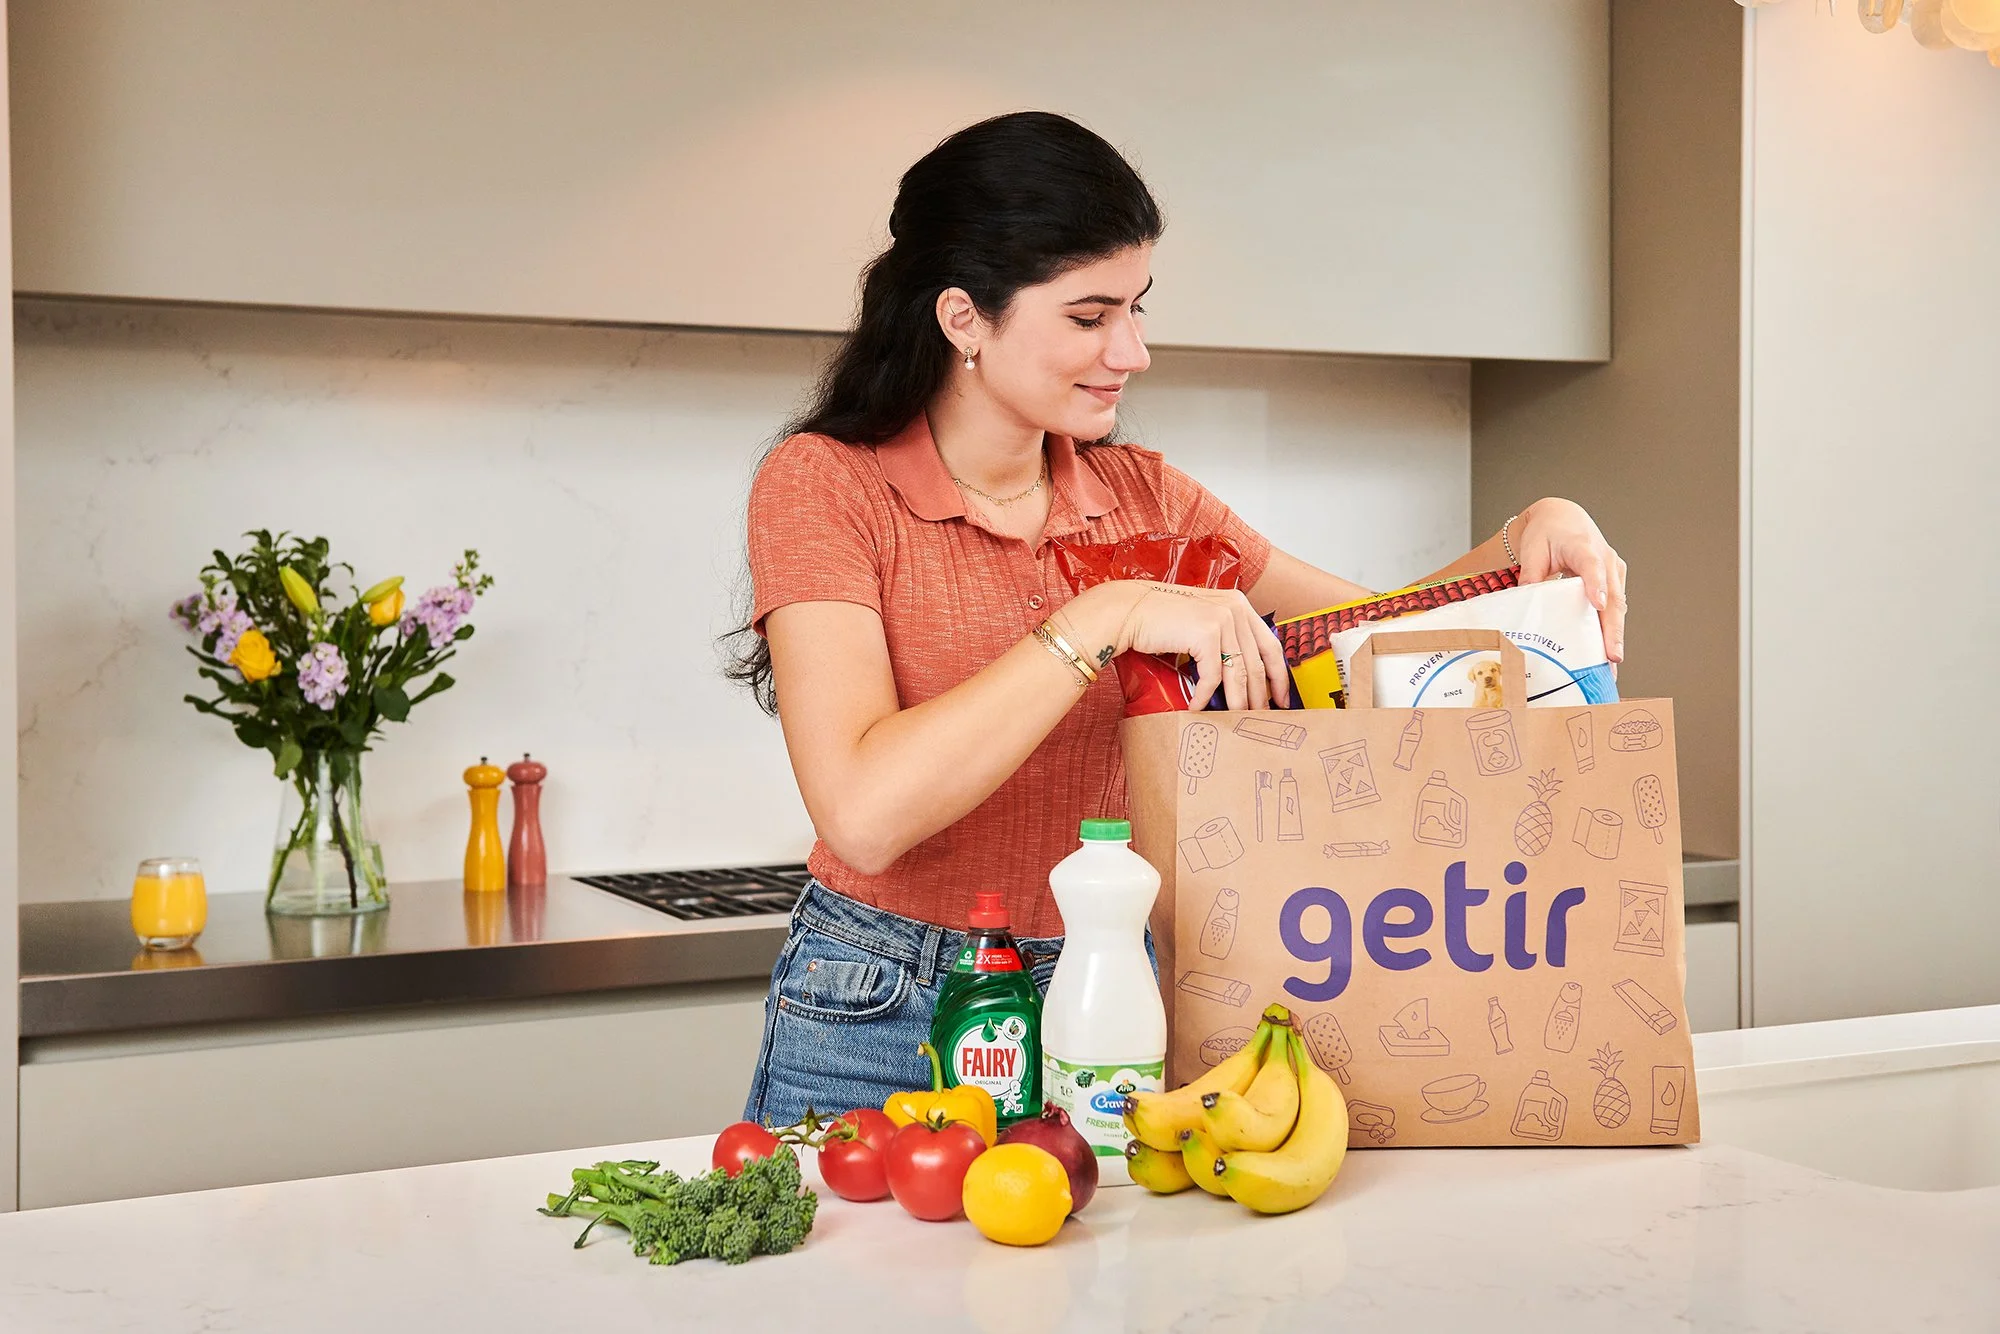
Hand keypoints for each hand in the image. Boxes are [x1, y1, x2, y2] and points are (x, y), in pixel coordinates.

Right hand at [1061, 581, 1291, 710]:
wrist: (1128, 611)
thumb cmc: (1160, 621)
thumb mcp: (1201, 623)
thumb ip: (1223, 638)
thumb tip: (1241, 677)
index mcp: (1239, 604)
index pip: (1271, 645)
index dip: (1279, 677)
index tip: (1281, 699)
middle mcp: (1235, 608)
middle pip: (1257, 663)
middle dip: (1258, 696)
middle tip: (1257, 718)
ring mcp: (1222, 619)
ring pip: (1238, 674)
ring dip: (1235, 702)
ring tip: (1232, 720)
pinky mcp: (1205, 633)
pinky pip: (1212, 676)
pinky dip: (1204, 696)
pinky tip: (1196, 708)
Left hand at [1511, 499, 1626, 663]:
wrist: (1564, 517)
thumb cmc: (1547, 533)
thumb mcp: (1532, 549)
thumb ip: (1530, 574)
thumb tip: (1525, 603)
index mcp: (1583, 546)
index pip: (1591, 565)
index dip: (1596, 584)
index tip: (1599, 604)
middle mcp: (1605, 558)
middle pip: (1613, 596)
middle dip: (1613, 629)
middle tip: (1612, 656)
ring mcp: (1614, 571)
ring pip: (1618, 607)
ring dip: (1616, 636)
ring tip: (1612, 665)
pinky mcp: (1615, 582)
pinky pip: (1616, 608)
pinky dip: (1613, 631)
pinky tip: (1608, 655)